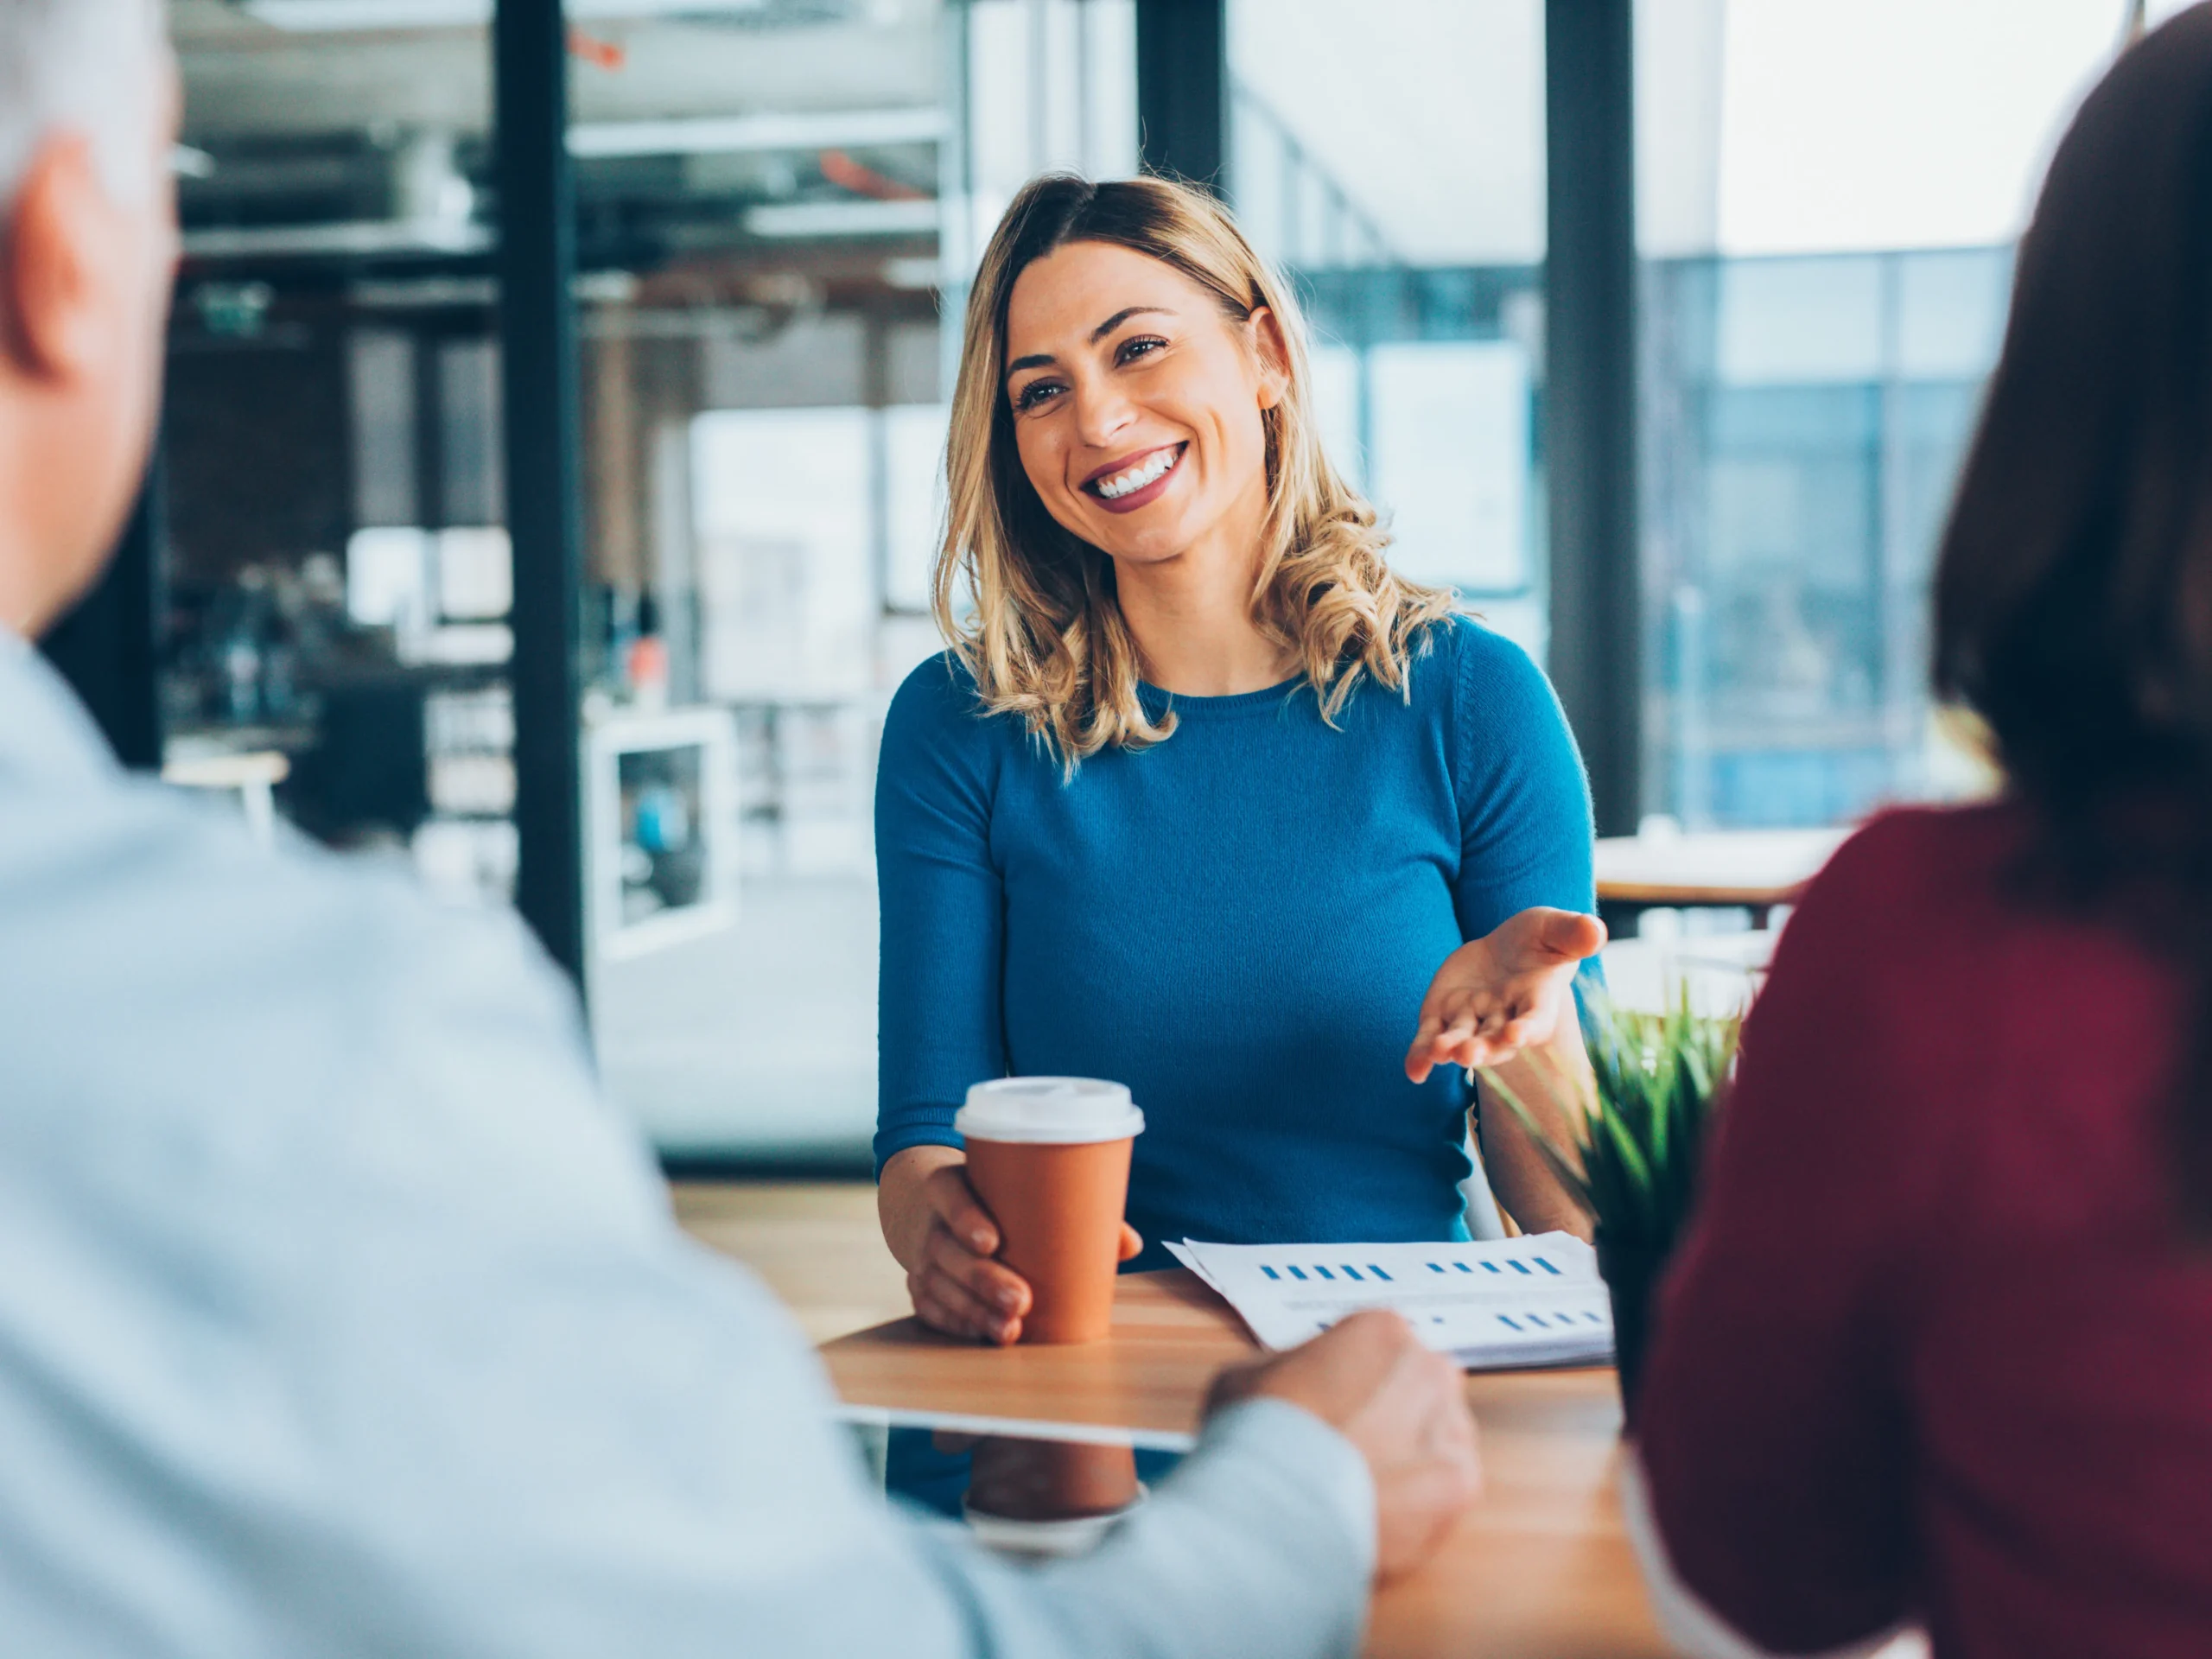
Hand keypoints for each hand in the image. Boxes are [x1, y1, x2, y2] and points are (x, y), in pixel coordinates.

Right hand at [878, 1146, 1141, 1344]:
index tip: (993, 1241)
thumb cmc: (995, 1202)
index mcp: (951, 1184)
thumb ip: (1073, 1211)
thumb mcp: (1018, 1192)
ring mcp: (922, 1258)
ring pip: (941, 1287)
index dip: (966, 1217)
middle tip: (1021, 1301)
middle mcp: (930, 1221)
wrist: (935, 1213)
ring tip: (1011, 1331)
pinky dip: (958, 1325)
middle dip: (984, 1280)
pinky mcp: (920, 1289)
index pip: (951, 1195)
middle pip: (949, 1251)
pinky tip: (984, 1335)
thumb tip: (1129, 1244)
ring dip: (975, 1312)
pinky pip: (932, 1311)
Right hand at [1208, 1310, 1480, 1580]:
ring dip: (1410, 1459)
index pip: (1382, 1349)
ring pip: (1439, 1440)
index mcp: (1382, 1329)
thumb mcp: (1256, 1371)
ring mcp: (1451, 1426)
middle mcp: (1428, 1368)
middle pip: (1420, 1389)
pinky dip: (1417, 1503)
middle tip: (1352, 1449)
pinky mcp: (1461, 1484)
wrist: (1272, 1503)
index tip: (1338, 1408)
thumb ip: (1298, 1367)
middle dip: (1394, 1415)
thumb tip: (1304, 1386)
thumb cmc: (1257, 1432)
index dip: (1354, 1381)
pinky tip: (1378, 1511)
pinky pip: (1444, 1489)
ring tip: (1362, 1488)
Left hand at [1404, 907, 1605, 1082]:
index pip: (1536, 1020)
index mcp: (1537, 1001)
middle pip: (1495, 1040)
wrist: (1506, 948)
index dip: (1527, 1029)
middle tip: (1469, 1054)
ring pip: (1462, 1041)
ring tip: (1440, 1053)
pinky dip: (1421, 1055)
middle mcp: (1505, 1019)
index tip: (1517, 1035)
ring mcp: (1473, 1021)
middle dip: (1483, 1048)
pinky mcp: (1443, 1016)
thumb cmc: (1539, 939)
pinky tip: (1413, 1071)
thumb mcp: (1555, 929)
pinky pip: (1430, 1038)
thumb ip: (1573, 933)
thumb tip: (1595, 930)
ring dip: (1451, 1050)